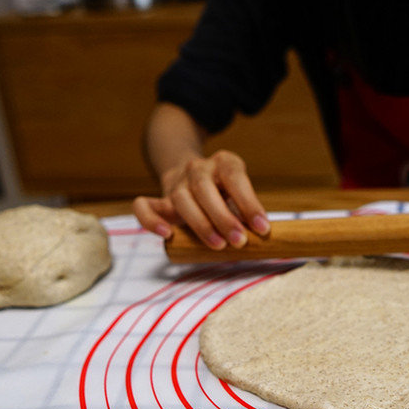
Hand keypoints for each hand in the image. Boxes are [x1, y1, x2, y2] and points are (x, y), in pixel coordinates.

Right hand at [133, 149, 268, 249]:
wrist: (190, 174)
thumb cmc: (224, 192)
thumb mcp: (240, 193)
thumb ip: (246, 212)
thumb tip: (263, 241)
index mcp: (223, 163)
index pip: (235, 178)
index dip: (249, 203)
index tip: (262, 228)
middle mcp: (197, 168)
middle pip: (205, 189)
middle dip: (224, 218)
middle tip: (240, 241)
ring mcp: (176, 183)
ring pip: (181, 199)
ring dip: (200, 224)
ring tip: (218, 246)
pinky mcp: (159, 198)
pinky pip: (145, 206)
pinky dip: (152, 221)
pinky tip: (167, 235)